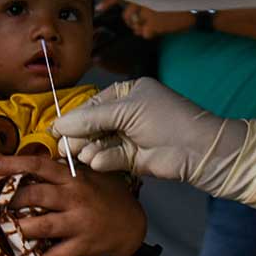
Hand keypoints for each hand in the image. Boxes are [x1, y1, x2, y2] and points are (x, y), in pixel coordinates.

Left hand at [0, 155, 145, 255]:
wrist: (132, 223)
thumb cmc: (105, 196)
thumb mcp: (86, 176)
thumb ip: (61, 172)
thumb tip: (30, 165)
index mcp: (71, 177)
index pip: (39, 165)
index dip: (13, 164)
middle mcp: (73, 196)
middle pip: (35, 194)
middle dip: (10, 200)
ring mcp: (79, 221)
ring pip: (43, 225)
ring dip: (21, 229)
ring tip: (5, 231)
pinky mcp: (84, 243)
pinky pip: (59, 253)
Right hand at [52, 78, 246, 193]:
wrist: (200, 150)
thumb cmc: (165, 119)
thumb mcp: (126, 111)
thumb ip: (91, 118)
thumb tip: (59, 124)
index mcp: (127, 94)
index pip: (93, 104)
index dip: (74, 117)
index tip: (55, 129)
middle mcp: (126, 114)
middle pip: (93, 124)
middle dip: (78, 135)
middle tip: (62, 146)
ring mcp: (129, 137)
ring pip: (99, 143)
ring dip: (88, 148)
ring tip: (78, 154)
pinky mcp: (132, 159)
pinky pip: (109, 158)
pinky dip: (101, 159)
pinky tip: (95, 161)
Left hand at [98, 0, 193, 38]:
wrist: (197, 12)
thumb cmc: (180, 5)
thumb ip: (145, 1)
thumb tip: (131, 15)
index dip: (108, 2)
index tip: (99, 8)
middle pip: (127, 16)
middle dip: (132, 22)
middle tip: (143, 23)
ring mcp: (147, 12)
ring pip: (135, 26)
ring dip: (143, 28)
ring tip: (157, 24)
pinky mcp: (153, 23)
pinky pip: (144, 34)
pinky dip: (151, 34)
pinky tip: (161, 29)